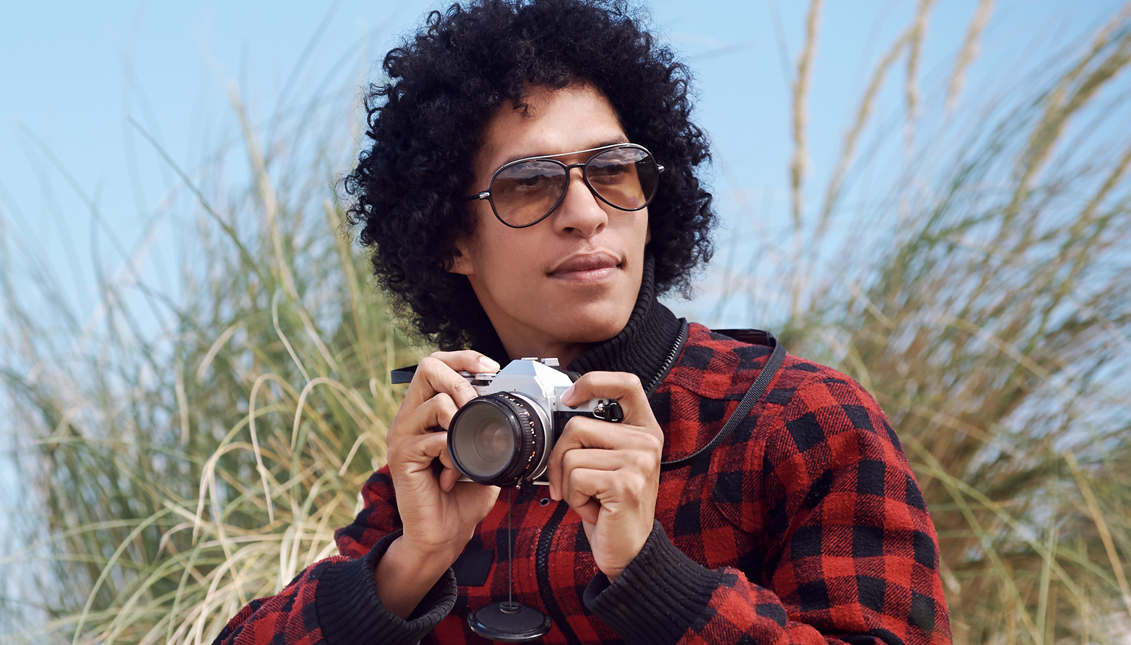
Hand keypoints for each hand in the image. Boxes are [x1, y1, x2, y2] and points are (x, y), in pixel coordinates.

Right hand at [385, 351, 501, 564]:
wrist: (444, 534)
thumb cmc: (462, 496)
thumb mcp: (481, 452)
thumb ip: (486, 426)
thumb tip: (509, 402)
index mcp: (423, 412)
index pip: (435, 364)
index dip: (463, 357)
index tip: (491, 367)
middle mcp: (407, 418)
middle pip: (427, 367)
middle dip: (462, 381)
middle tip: (477, 405)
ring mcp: (401, 436)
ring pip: (436, 403)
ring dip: (462, 425)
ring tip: (465, 452)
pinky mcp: (401, 457)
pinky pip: (435, 439)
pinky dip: (454, 454)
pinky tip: (455, 473)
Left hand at [546, 371, 662, 580]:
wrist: (629, 551)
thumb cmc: (612, 507)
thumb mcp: (610, 463)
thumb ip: (597, 435)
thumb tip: (561, 410)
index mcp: (644, 430)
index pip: (626, 384)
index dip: (593, 381)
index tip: (569, 398)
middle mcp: (646, 441)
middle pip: (577, 425)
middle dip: (560, 458)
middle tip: (573, 483)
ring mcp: (639, 461)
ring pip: (570, 454)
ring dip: (567, 484)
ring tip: (590, 498)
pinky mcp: (625, 484)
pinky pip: (575, 478)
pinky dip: (574, 499)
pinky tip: (594, 509)